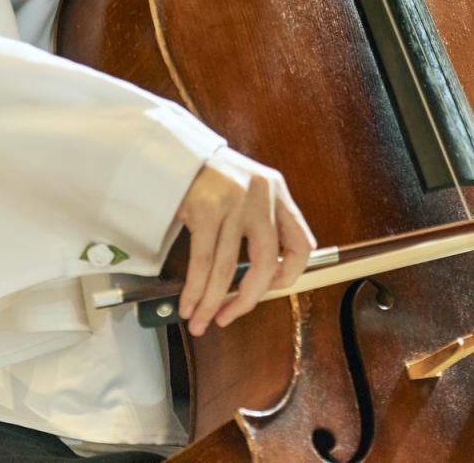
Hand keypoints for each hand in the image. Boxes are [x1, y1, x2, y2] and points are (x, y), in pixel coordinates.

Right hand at [173, 147, 315, 336]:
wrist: (172, 153)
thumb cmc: (210, 179)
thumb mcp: (248, 191)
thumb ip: (262, 224)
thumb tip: (266, 278)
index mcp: (278, 192)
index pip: (301, 243)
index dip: (289, 275)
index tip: (270, 289)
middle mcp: (261, 195)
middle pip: (266, 262)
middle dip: (246, 300)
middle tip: (228, 316)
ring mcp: (234, 201)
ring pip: (228, 268)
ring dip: (212, 302)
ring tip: (200, 319)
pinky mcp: (206, 208)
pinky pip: (202, 262)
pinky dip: (195, 290)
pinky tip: (189, 303)